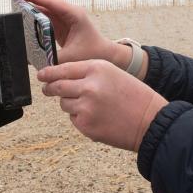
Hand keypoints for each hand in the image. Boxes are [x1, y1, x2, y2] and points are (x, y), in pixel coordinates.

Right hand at [5, 0, 119, 64]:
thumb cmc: (93, 54)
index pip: (48, 1)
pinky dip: (34, 9)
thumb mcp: (72, 59)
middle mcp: (69, 11)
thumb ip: (52, 61)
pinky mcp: (62, 22)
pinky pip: (45, 12)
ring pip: (45, 2)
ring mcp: (66, 15)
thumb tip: (34, 64)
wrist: (107, 54)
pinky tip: (22, 10)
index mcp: (73, 14)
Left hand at [38, 60, 167, 150]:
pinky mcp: (85, 124)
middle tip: (47, 90)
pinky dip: (81, 118)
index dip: (49, 73)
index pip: (63, 68)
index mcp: (96, 68)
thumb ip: (88, 74)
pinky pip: (73, 118)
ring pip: (64, 104)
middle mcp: (88, 85)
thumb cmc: (134, 97)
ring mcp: (85, 106)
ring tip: (93, 107)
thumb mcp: (113, 74)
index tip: (41, 75)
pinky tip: (98, 118)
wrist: (150, 121)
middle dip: (49, 88)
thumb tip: (61, 79)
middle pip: (57, 86)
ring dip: (71, 104)